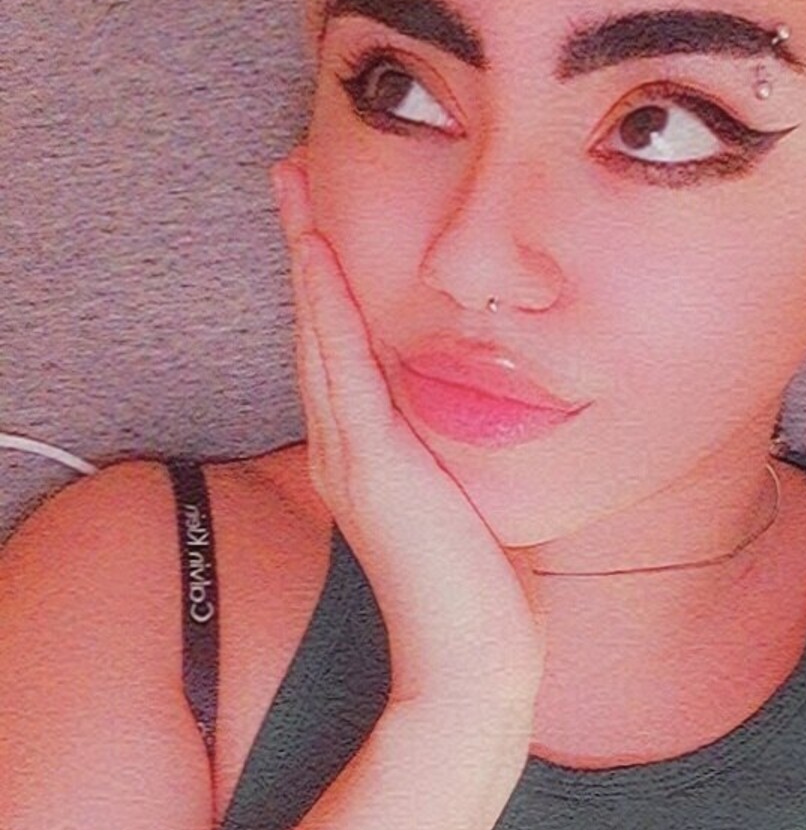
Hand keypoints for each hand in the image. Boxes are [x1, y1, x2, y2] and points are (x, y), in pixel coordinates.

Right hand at [269, 151, 546, 728]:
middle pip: (318, 323)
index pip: (341, 344)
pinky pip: (343, 370)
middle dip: (304, 244)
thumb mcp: (468, 492)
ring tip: (294, 188)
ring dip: (307, 256)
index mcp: (368, 449)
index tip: (325, 211)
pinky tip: (322, 255)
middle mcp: (346, 444)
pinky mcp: (373, 467)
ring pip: (320, 332)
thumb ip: (458, 447)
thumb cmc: (481, 585)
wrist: (475, 659)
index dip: (326, 276)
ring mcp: (352, 454)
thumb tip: (488, 402)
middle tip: (292, 171)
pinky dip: (328, 309)